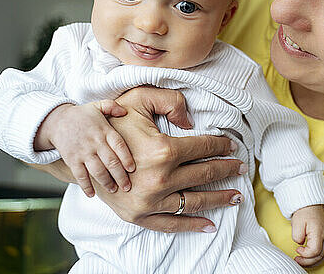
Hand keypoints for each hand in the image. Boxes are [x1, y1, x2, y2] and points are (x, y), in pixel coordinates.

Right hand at [35, 100, 133, 196]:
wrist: (56, 120)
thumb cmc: (82, 115)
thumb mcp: (98, 105)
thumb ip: (112, 107)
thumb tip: (125, 111)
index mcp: (104, 130)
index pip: (119, 146)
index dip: (127, 158)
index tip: (133, 169)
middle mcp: (95, 142)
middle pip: (111, 162)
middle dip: (121, 176)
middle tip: (128, 187)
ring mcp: (83, 152)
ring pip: (97, 171)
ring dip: (107, 182)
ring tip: (114, 190)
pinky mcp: (72, 159)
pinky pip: (80, 175)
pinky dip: (86, 186)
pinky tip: (92, 194)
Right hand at [93, 86, 246, 232]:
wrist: (82, 150)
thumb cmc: (113, 122)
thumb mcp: (140, 98)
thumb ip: (171, 101)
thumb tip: (193, 121)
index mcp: (162, 151)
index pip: (203, 147)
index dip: (221, 144)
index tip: (232, 145)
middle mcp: (159, 179)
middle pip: (205, 174)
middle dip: (227, 169)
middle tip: (241, 167)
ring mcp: (150, 201)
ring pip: (195, 200)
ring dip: (219, 198)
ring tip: (237, 195)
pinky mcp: (140, 216)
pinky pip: (172, 224)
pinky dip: (193, 225)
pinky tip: (211, 223)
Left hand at [291, 205, 323, 266]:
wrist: (310, 203)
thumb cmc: (303, 211)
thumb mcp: (296, 223)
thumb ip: (297, 236)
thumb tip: (300, 244)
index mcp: (319, 232)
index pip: (315, 251)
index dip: (305, 254)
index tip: (297, 249)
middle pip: (320, 256)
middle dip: (308, 262)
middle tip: (297, 260)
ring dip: (313, 261)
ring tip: (302, 260)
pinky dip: (316, 257)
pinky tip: (308, 256)